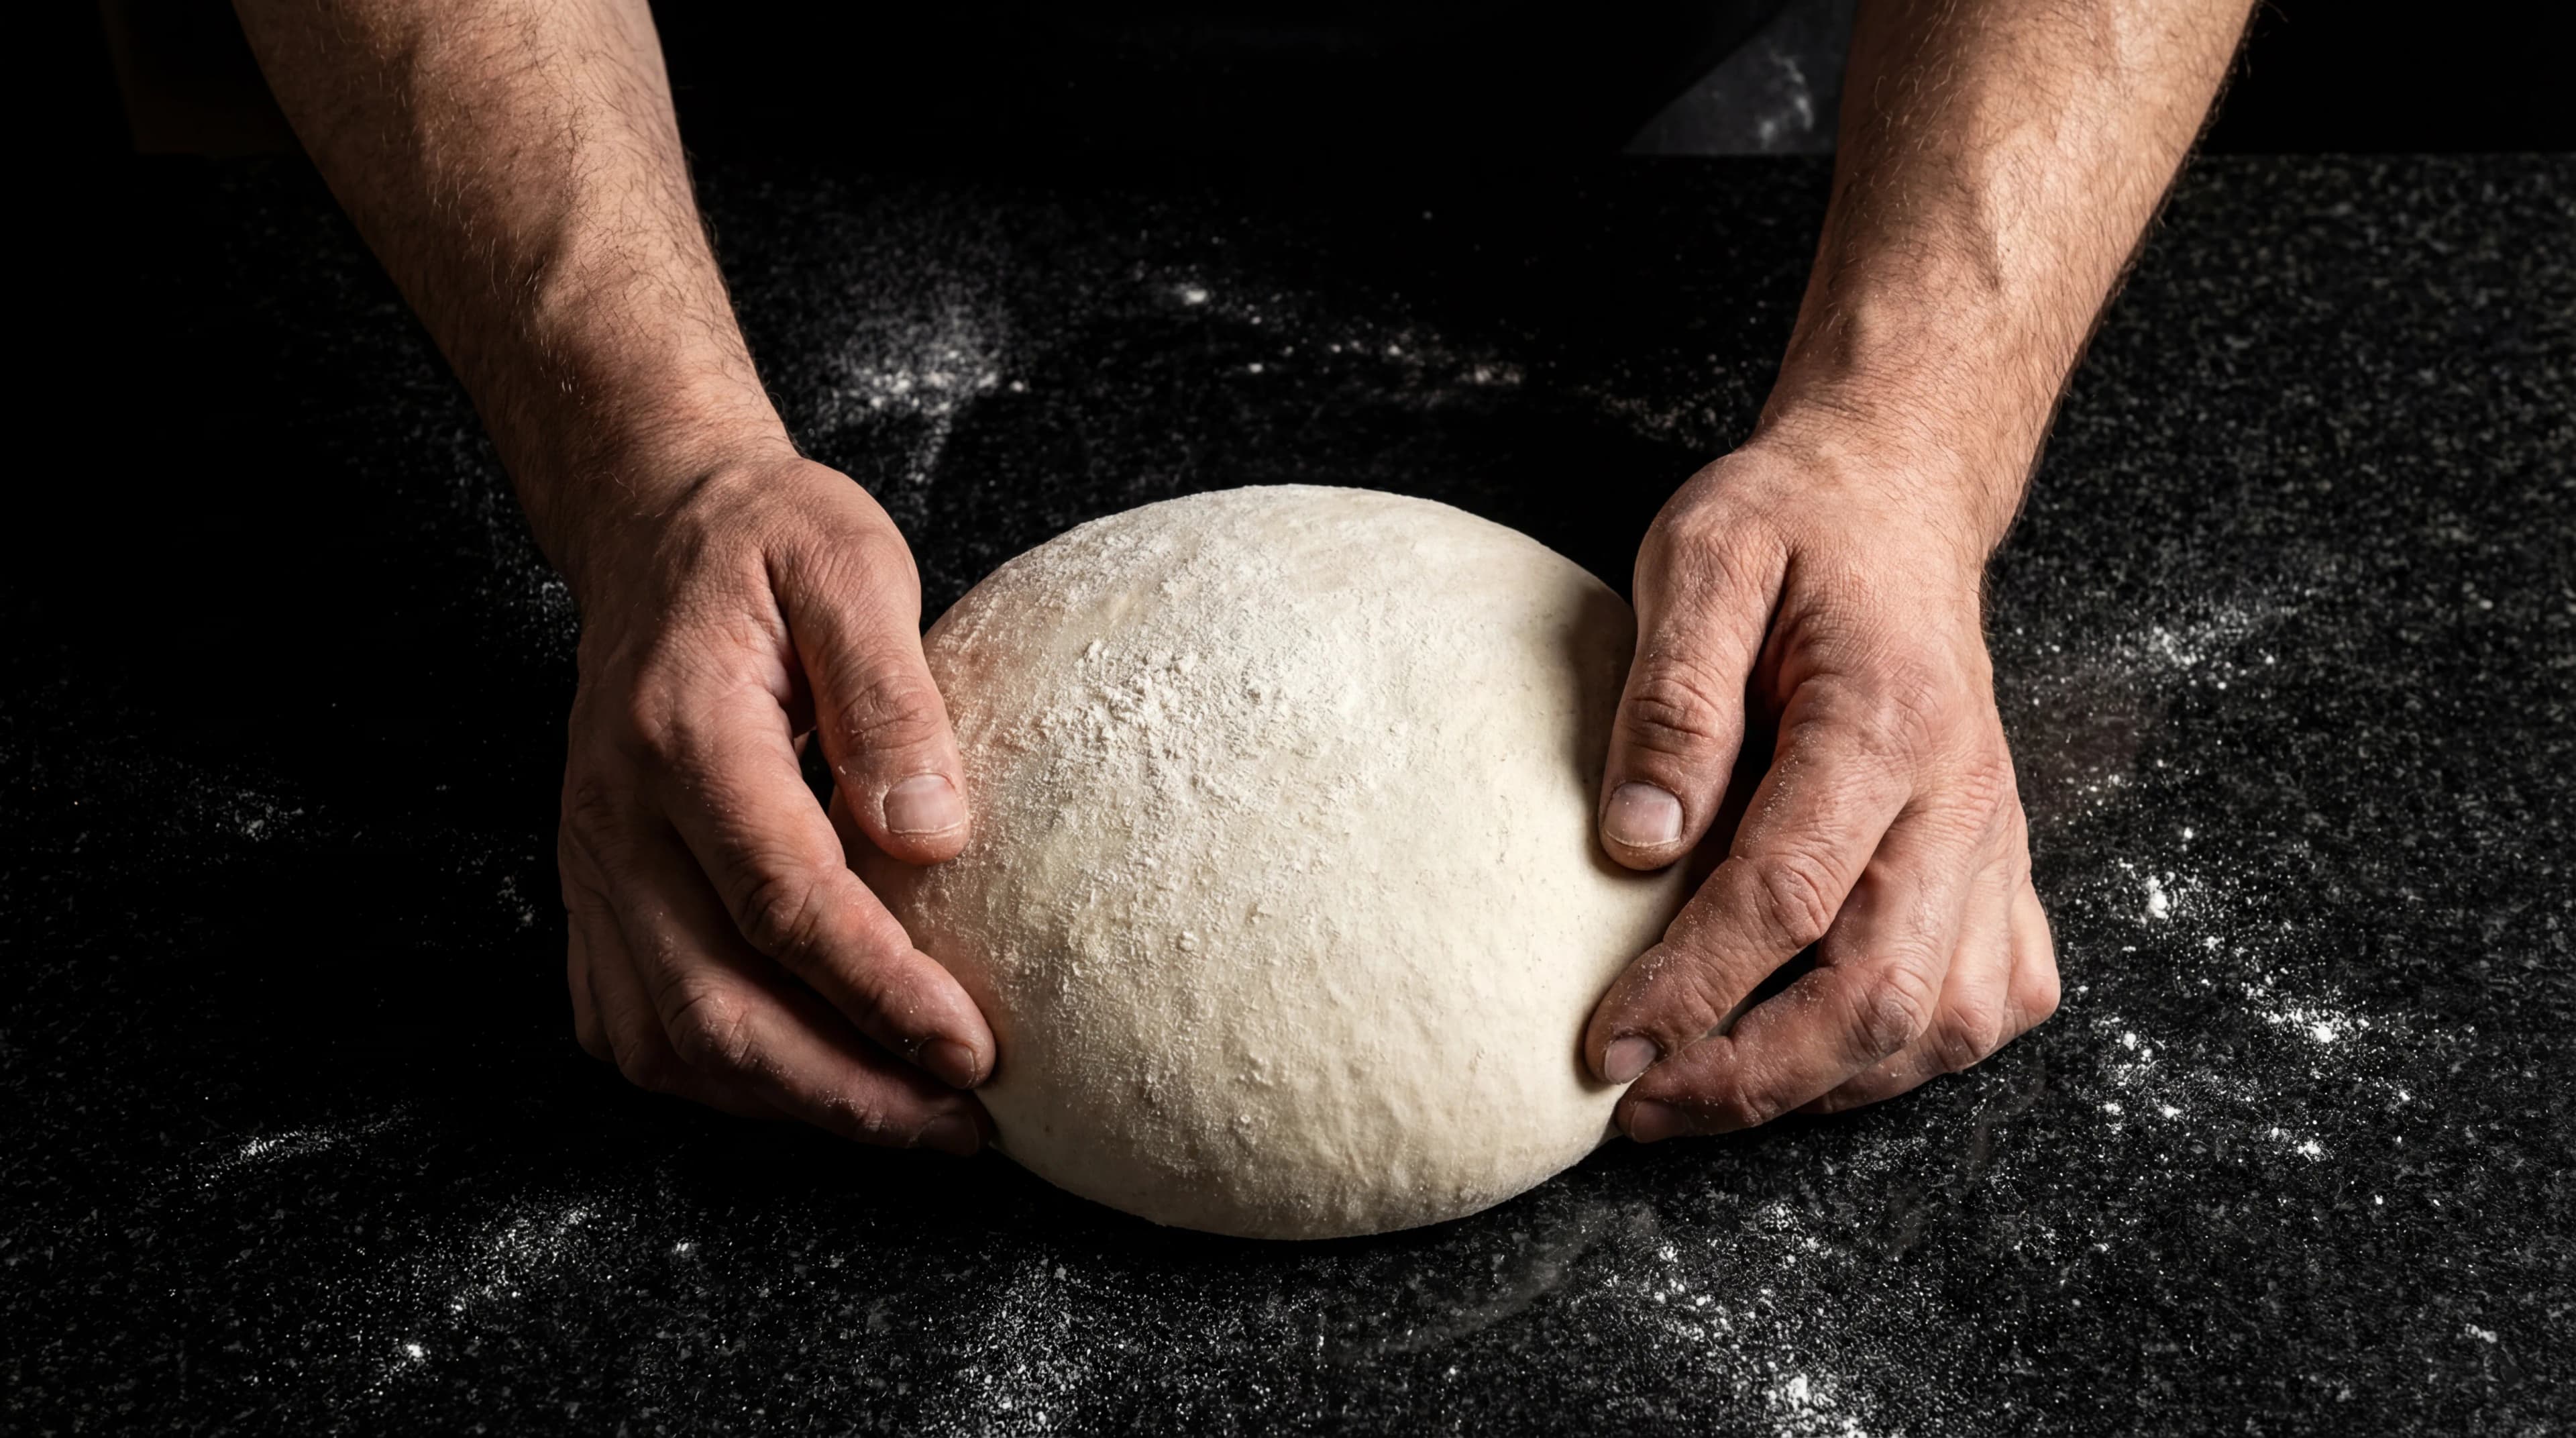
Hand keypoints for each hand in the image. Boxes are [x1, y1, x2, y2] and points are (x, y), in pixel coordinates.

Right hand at [555, 452, 994, 1151]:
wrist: (653, 529)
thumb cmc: (768, 545)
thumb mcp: (851, 567)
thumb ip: (889, 698)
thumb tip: (932, 839)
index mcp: (685, 735)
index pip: (784, 899)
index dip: (880, 992)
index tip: (974, 1051)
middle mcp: (616, 818)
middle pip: (716, 1004)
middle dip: (845, 1091)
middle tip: (962, 1124)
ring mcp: (590, 866)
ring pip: (669, 1041)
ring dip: (791, 1105)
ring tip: (912, 1120)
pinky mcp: (590, 896)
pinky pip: (636, 1029)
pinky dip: (726, 1082)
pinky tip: (817, 1086)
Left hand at [1584, 437, 2058, 1138]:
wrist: (1899, 498)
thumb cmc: (1792, 527)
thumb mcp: (1704, 557)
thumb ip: (1673, 697)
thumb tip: (1637, 840)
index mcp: (1885, 719)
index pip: (1788, 893)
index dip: (1693, 988)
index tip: (1606, 1049)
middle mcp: (1963, 796)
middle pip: (1880, 990)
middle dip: (1752, 1075)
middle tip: (1640, 1107)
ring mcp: (1997, 839)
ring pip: (1945, 1022)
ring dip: (1827, 1086)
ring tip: (1707, 1097)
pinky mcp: (2005, 864)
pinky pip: (1992, 1002)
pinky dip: (1910, 1057)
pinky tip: (1823, 1059)